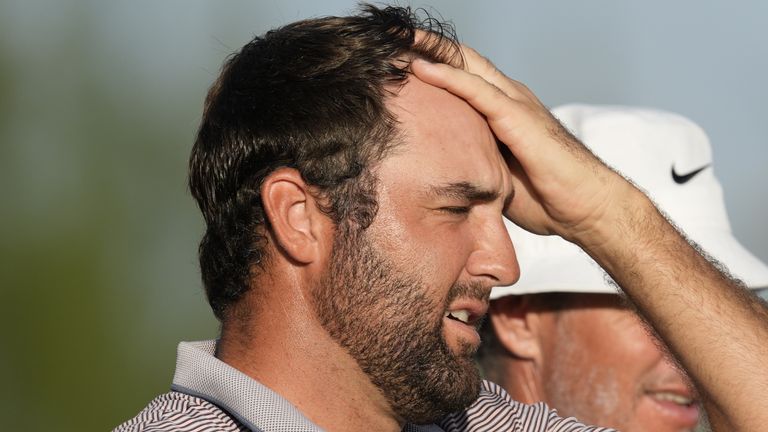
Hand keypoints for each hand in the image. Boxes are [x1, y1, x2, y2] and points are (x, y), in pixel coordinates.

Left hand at [410, 48, 640, 247]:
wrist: (586, 208)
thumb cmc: (545, 197)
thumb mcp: (495, 174)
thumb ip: (472, 161)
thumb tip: (438, 173)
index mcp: (502, 109)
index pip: (461, 76)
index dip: (430, 63)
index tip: (395, 58)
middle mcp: (508, 97)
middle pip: (460, 60)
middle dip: (423, 45)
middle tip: (388, 36)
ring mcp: (514, 103)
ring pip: (465, 65)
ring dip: (427, 50)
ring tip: (393, 39)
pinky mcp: (518, 117)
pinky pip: (477, 90)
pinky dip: (447, 77)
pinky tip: (419, 67)